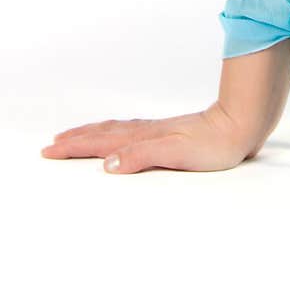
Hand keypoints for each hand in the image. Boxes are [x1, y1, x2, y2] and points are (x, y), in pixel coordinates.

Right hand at [40, 101, 257, 173]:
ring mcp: (156, 131)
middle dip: (76, 139)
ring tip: (75, 136)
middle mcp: (146, 131)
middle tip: (52, 143)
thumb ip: (141, 156)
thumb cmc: (212, 144)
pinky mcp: (168, 133)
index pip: (100, 143)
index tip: (49, 150)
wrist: (240, 124)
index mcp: (143, 137)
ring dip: (92, 134)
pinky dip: (114, 134)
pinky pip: (130, 132)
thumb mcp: (175, 154)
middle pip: (103, 134)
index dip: (74, 147)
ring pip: (115, 131)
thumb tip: (107, 164)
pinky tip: (119, 138)